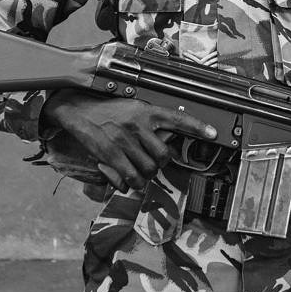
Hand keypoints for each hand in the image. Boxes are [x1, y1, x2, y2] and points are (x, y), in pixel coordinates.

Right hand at [43, 90, 216, 192]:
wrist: (77, 110)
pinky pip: (130, 178)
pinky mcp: (111, 155)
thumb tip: (167, 138)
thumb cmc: (106, 109)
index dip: (198, 127)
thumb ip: (149, 122)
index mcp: (146, 111)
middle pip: (164, 156)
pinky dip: (131, 184)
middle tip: (153, 162)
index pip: (178, 118)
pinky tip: (127, 180)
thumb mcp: (132, 107)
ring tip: (138, 171)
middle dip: (161, 164)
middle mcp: (138, 125)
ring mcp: (125, 141)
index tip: (213, 133)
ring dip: (146, 176)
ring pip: (148, 170)